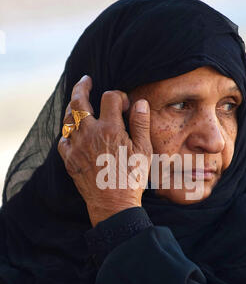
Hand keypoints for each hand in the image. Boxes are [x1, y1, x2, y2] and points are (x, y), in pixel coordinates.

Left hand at [58, 75, 151, 225]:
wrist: (113, 204)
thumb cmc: (132, 179)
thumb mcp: (143, 151)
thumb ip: (140, 124)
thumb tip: (139, 103)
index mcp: (110, 129)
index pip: (109, 97)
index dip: (118, 96)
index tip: (124, 104)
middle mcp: (90, 134)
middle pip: (78, 101)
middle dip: (81, 86)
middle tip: (86, 79)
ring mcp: (76, 147)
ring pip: (68, 118)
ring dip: (73, 108)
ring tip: (78, 103)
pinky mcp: (69, 160)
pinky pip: (62, 140)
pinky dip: (67, 132)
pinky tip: (74, 132)